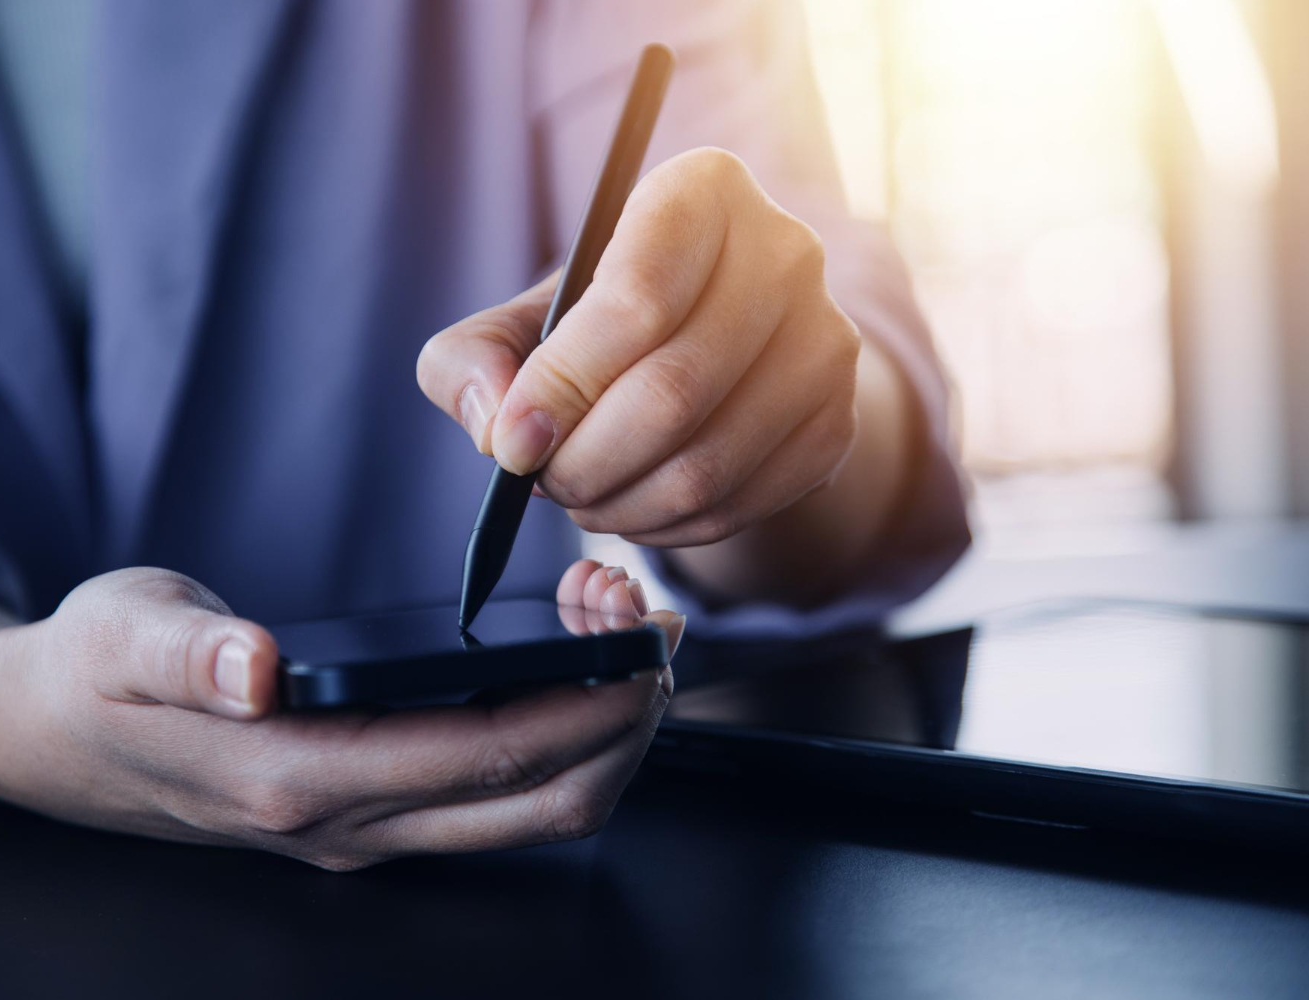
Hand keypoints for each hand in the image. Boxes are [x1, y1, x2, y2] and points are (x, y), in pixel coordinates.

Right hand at [0, 561, 682, 870]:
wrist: (51, 738)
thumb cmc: (92, 676)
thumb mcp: (121, 635)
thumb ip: (188, 651)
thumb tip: (253, 668)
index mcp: (300, 775)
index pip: (485, 757)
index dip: (585, 707)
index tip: (642, 643)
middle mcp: (349, 820)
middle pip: (538, 802)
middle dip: (624, 726)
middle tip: (656, 634)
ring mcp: (363, 826)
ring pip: (527, 811)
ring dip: (600, 739)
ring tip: (623, 643)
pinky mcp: (369, 809)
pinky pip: (492, 797)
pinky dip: (555, 743)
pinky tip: (564, 675)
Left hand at [418, 147, 859, 546]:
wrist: (706, 351)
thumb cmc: (595, 330)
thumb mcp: (515, 322)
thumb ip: (470, 361)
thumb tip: (497, 427)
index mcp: (704, 191)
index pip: (639, 297)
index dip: (565, 383)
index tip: (513, 442)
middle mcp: (786, 252)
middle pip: (674, 391)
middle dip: (584, 461)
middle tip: (541, 482)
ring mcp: (825, 341)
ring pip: (708, 463)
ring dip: (621, 505)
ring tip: (579, 496)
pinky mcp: (838, 422)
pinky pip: (742, 505)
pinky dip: (669, 529)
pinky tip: (633, 507)